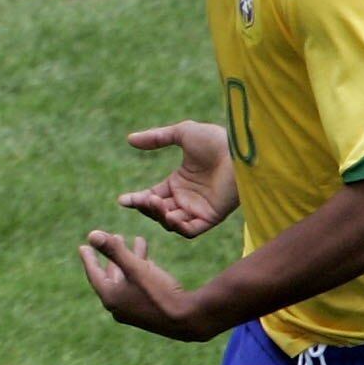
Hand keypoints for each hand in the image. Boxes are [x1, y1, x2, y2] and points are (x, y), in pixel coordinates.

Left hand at [80, 229, 218, 339]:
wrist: (188, 319)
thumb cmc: (159, 292)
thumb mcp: (135, 268)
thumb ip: (114, 250)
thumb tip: (91, 234)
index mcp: (111, 298)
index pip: (94, 274)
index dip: (89, 258)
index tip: (83, 246)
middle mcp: (119, 307)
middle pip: (112, 275)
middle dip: (114, 255)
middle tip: (114, 237)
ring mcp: (134, 311)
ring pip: (128, 279)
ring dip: (132, 259)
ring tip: (137, 240)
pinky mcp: (149, 311)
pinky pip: (139, 286)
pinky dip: (142, 271)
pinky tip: (149, 259)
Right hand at [117, 120, 239, 236]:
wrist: (240, 151)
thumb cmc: (216, 140)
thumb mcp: (182, 133)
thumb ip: (156, 138)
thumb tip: (129, 139)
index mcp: (180, 182)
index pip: (152, 196)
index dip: (137, 200)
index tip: (123, 200)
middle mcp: (187, 198)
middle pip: (158, 212)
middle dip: (147, 207)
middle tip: (144, 199)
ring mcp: (199, 209)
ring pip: (170, 223)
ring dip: (159, 216)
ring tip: (156, 202)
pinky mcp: (211, 217)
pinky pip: (190, 231)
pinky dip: (178, 227)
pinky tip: (170, 216)